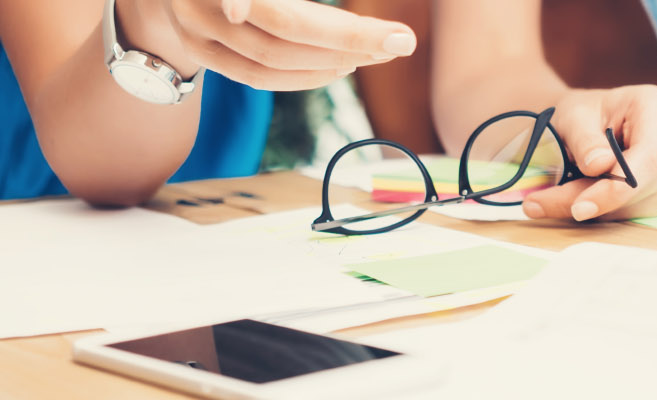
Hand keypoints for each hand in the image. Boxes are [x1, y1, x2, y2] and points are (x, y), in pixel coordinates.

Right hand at [124, 0, 414, 90]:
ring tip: (374, 54)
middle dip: (347, 43)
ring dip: (328, 63)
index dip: (343, 30)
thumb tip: (357, 22)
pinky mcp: (200, 53)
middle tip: (397, 42)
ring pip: (269, 62)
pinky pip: (254, 78)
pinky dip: (302, 77)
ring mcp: (197, 30)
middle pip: (284, 33)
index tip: (393, 36)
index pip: (287, 13)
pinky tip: (339, 68)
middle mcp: (206, 4)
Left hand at [521, 85, 656, 220]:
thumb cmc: (584, 113)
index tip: (579, 207)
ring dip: (591, 208)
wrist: (591, 123)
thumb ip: (584, 139)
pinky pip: (634, 213)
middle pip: (641, 184)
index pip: (649, 157)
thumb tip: (599, 166)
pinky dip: (601, 211)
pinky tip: (579, 197)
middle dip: (591, 200)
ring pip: (635, 204)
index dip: (617, 187)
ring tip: (549, 197)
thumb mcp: (573, 116)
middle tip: (538, 204)